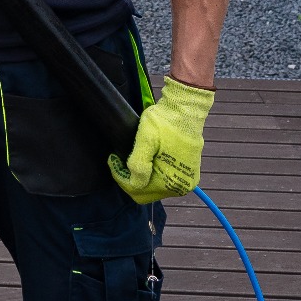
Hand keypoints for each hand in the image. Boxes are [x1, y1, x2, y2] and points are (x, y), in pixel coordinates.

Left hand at [108, 77, 212, 202]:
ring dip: (141, 176)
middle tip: (120, 161)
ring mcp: (186, 180)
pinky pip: (164, 180)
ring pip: (154, 187)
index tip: (113, 160)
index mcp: (172, 182)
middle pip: (146, 193)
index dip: (121, 178)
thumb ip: (139, 164)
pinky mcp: (188, 171)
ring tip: (133, 158)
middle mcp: (181, 186)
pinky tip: (147, 159)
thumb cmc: (166, 120)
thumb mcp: (146, 139)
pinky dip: (153, 173)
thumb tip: (134, 183)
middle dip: (130, 179)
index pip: (137, 192)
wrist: (186, 108)